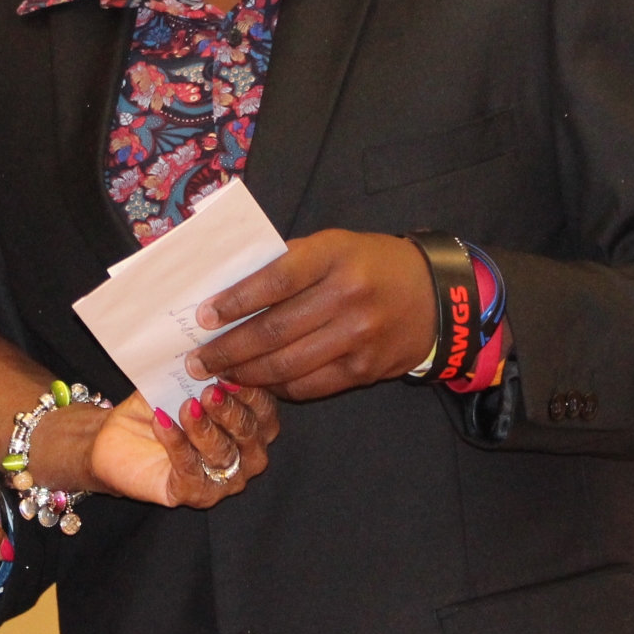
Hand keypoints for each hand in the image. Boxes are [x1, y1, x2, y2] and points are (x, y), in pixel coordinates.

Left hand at [87, 386, 279, 507]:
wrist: (118, 439)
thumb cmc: (160, 407)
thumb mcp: (180, 382)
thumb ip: (199, 372)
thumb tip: (207, 349)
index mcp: (253, 424)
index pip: (264, 410)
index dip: (251, 391)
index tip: (229, 370)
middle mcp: (247, 455)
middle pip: (249, 433)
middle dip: (230, 410)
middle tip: (209, 391)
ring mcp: (224, 480)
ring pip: (223, 454)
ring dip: (204, 428)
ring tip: (186, 407)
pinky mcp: (195, 495)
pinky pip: (191, 470)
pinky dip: (177, 444)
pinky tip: (162, 421)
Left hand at [189, 230, 433, 400]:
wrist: (437, 297)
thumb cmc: (371, 265)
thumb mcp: (334, 246)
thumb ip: (289, 265)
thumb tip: (229, 293)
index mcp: (334, 256)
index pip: (274, 281)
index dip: (235, 302)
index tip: (203, 317)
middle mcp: (347, 297)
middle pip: (273, 331)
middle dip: (227, 349)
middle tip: (197, 359)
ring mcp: (358, 337)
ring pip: (286, 365)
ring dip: (245, 373)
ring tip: (218, 373)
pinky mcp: (364, 370)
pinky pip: (308, 385)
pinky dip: (277, 387)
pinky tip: (257, 382)